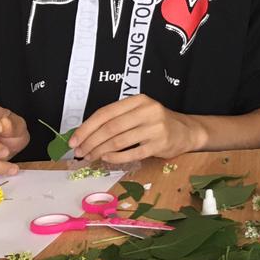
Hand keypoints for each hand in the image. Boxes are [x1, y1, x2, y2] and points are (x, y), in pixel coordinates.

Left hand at [70, 95, 205, 163]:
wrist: (185, 131)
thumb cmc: (155, 123)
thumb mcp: (138, 112)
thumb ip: (116, 118)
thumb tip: (84, 134)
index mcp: (138, 100)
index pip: (105, 113)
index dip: (86, 128)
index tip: (74, 140)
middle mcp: (148, 111)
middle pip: (110, 128)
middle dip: (90, 142)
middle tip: (79, 152)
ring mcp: (155, 128)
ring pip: (118, 141)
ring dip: (99, 151)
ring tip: (90, 157)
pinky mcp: (160, 144)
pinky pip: (131, 153)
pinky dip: (115, 158)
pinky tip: (106, 158)